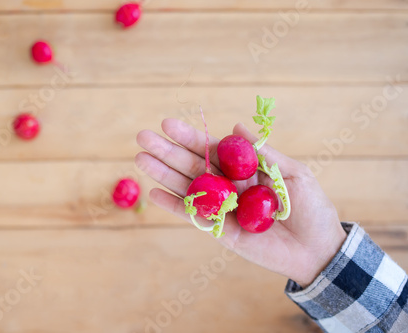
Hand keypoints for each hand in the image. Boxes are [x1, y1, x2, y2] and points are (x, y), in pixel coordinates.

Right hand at [135, 118, 346, 286]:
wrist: (316, 249)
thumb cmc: (310, 208)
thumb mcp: (293, 174)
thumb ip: (264, 153)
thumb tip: (236, 126)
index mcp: (244, 169)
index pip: (211, 148)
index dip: (190, 136)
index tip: (168, 124)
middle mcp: (228, 185)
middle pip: (192, 165)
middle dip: (167, 151)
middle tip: (143, 137)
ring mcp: (221, 207)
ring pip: (187, 187)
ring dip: (163, 174)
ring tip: (140, 159)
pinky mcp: (219, 230)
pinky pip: (192, 216)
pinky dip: (173, 205)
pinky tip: (154, 193)